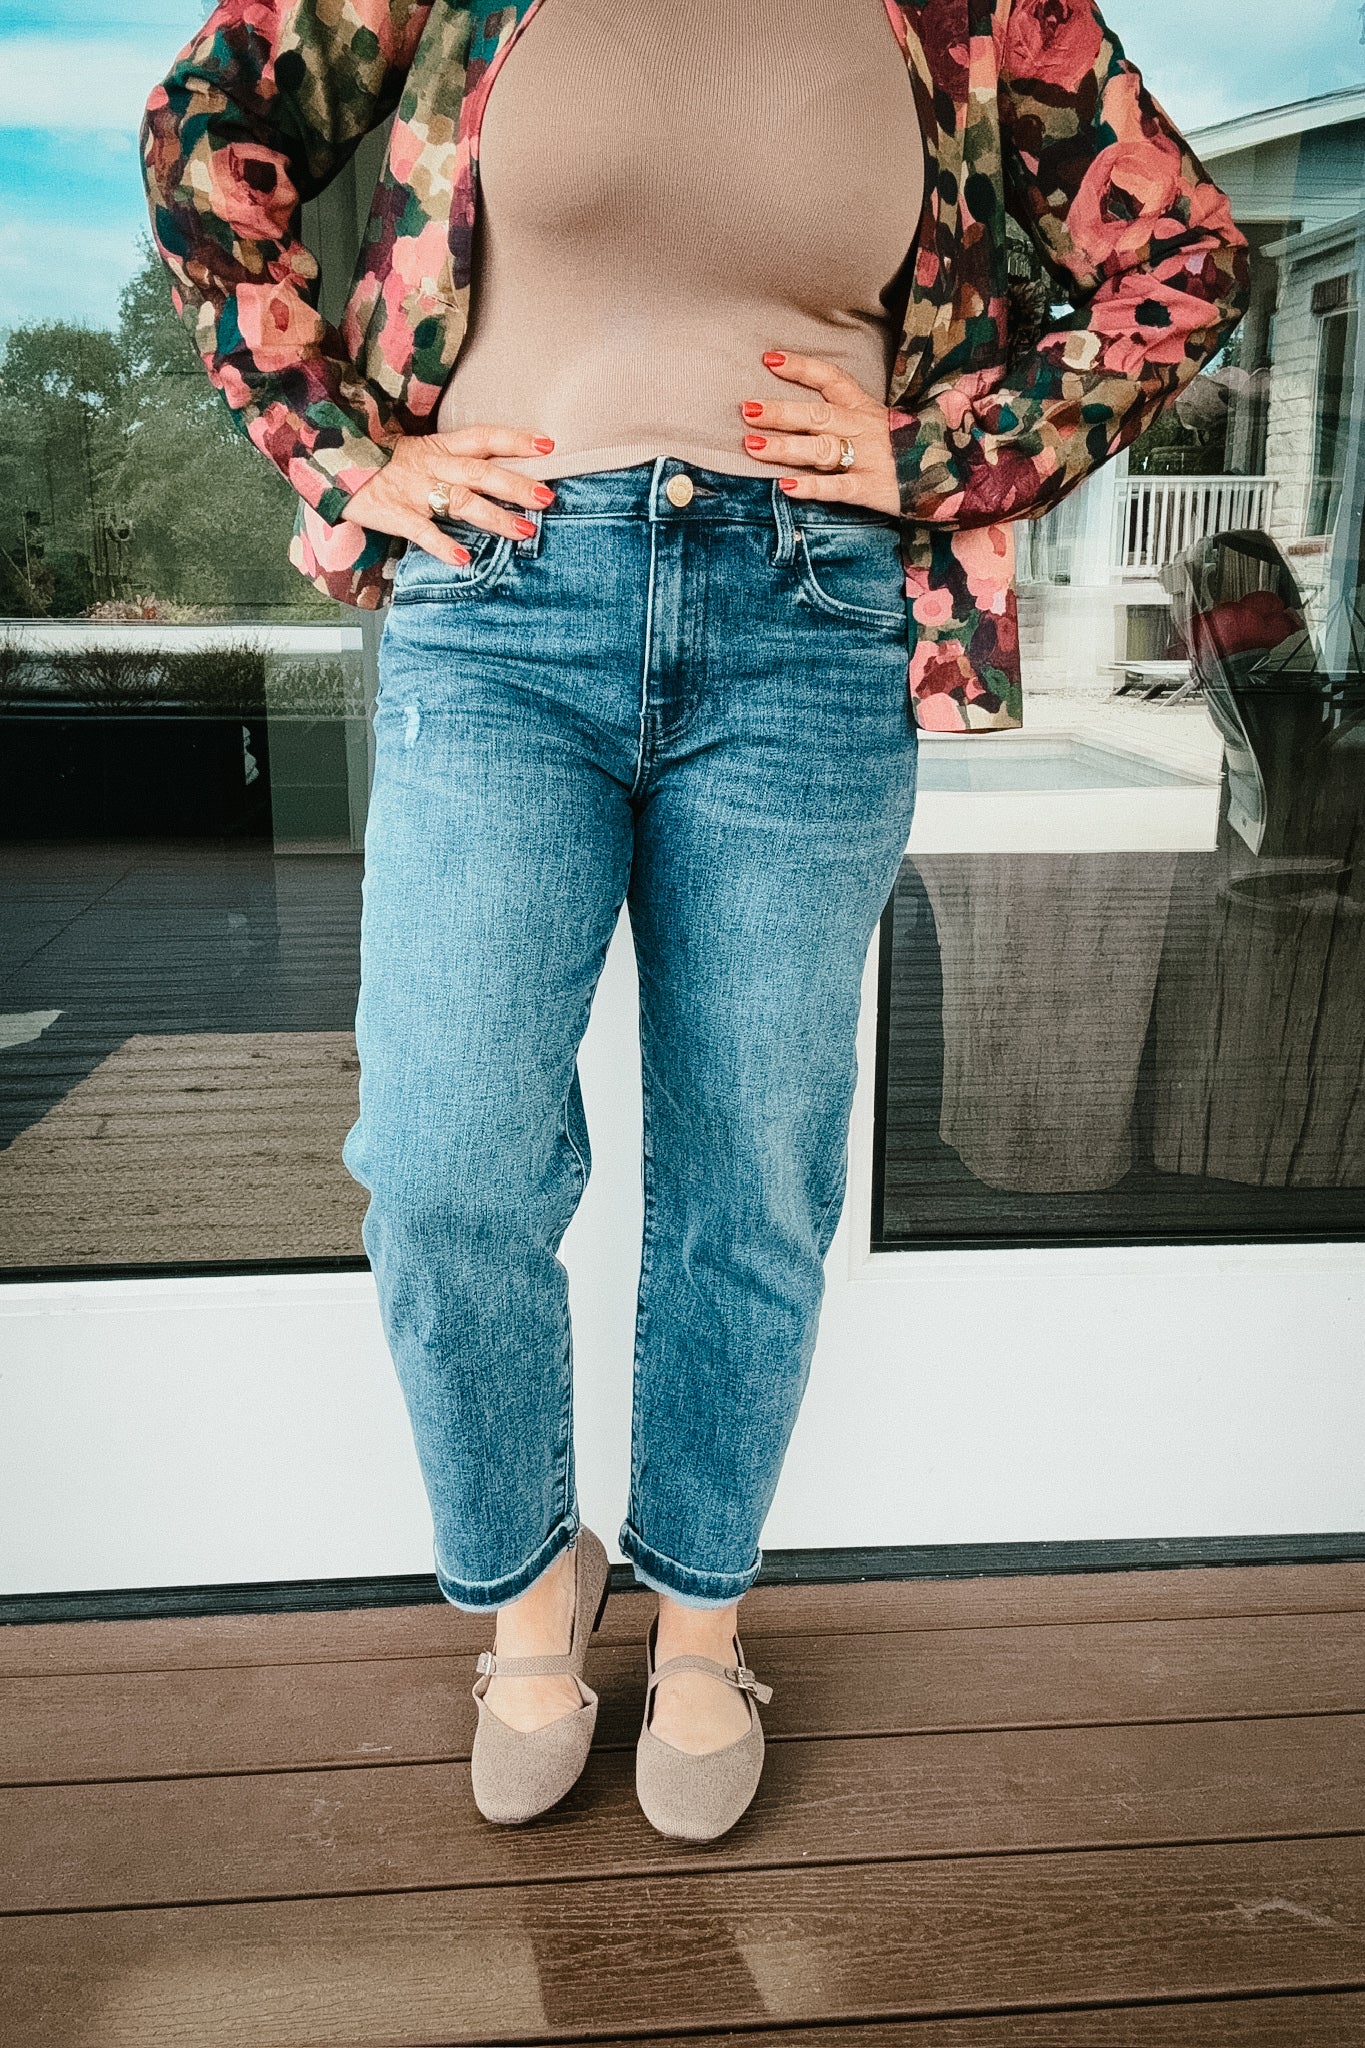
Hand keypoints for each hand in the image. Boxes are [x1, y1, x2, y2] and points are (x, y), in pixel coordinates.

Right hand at [342, 424, 559, 566]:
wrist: (330, 464)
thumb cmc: (379, 463)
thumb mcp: (417, 452)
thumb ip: (451, 462)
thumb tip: (493, 476)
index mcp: (438, 447)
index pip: (484, 438)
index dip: (515, 440)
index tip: (548, 446)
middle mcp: (431, 466)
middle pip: (481, 472)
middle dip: (516, 485)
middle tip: (547, 498)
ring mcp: (413, 490)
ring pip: (460, 501)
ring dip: (494, 517)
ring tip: (524, 531)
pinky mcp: (393, 513)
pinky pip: (421, 530)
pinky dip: (442, 544)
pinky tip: (462, 557)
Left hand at [738, 351, 898, 514]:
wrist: (952, 476)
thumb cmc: (912, 449)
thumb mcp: (886, 423)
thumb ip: (852, 417)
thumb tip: (809, 416)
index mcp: (865, 408)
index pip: (831, 380)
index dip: (800, 368)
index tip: (769, 359)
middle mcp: (863, 428)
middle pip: (817, 415)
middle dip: (780, 412)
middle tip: (747, 410)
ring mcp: (867, 458)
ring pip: (820, 449)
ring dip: (785, 447)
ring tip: (753, 446)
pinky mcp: (871, 489)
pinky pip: (838, 487)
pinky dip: (812, 487)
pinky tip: (786, 487)